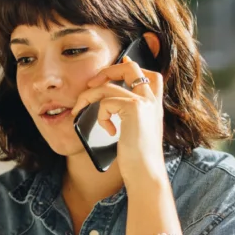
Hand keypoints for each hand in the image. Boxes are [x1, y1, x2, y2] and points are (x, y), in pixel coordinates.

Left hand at [73, 56, 166, 186]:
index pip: (150, 74)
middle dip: (108, 70)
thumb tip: (112, 102)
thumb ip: (129, 115)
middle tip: (92, 83)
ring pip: (109, 85)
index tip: (121, 62)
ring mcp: (144, 102)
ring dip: (88, 96)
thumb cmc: (139, 159)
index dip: (133, 65)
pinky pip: (106, 102)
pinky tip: (109, 131)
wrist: (146, 173)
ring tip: (80, 110)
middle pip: (131, 67)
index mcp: (155, 105)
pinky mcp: (134, 108)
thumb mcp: (136, 132)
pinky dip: (101, 116)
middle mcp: (152, 100)